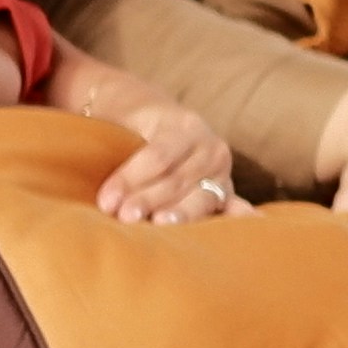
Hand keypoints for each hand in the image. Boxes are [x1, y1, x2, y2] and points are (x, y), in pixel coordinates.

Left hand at [90, 104, 233, 221]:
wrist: (161, 123)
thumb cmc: (134, 130)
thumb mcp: (127, 128)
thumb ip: (116, 151)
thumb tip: (97, 186)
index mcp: (184, 126)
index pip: (158, 155)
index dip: (131, 178)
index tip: (106, 200)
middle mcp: (209, 147)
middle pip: (177, 178)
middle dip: (149, 199)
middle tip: (125, 217)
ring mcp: (221, 171)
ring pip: (201, 195)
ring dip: (181, 212)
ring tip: (160, 225)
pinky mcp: (226, 191)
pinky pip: (231, 204)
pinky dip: (239, 213)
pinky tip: (250, 221)